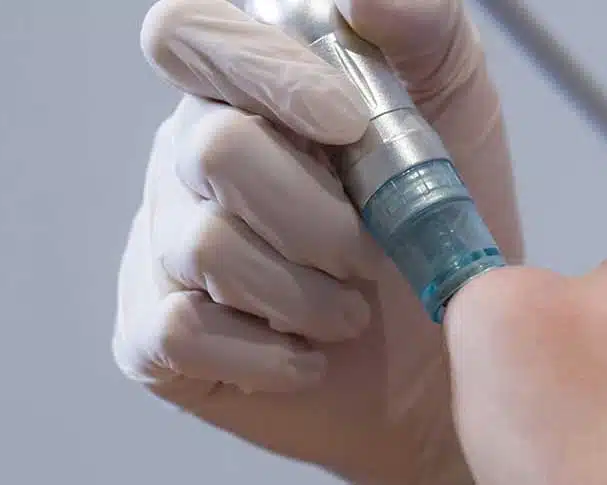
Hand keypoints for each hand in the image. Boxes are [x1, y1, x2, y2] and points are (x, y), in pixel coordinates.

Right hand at [114, 0, 520, 482]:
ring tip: (350, 311)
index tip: (345, 123)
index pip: (184, 32)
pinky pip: (183, 329)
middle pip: (214, 149)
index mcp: (242, 87)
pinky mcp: (149, 336)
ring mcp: (160, 245)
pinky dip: (270, 353)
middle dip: (318, 215)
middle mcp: (185, 156)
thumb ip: (420, 24)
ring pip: (207, 246)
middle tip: (369, 252)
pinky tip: (307, 355)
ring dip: (307, 294)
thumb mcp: (456, 105)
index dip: (258, 70)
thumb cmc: (440, 225)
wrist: (449, 364)